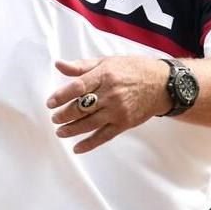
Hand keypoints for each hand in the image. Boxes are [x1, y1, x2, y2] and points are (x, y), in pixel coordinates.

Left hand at [46, 56, 170, 153]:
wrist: (160, 84)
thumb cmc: (131, 69)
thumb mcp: (106, 61)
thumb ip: (81, 66)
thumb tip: (59, 64)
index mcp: (104, 75)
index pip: (78, 86)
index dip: (61, 95)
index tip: (50, 102)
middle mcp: (110, 94)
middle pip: (81, 107)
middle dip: (64, 114)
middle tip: (54, 118)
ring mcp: (117, 111)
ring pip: (90, 123)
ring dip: (72, 129)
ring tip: (60, 131)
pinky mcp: (124, 124)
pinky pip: (104, 136)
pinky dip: (89, 144)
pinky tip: (77, 148)